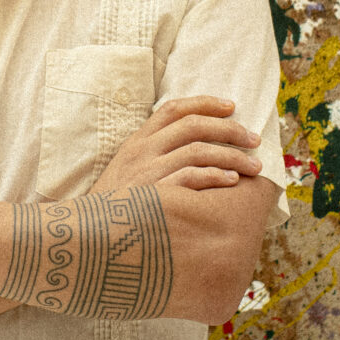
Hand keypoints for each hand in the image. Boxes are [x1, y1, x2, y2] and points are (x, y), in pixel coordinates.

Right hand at [92, 95, 262, 193]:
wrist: (85, 236)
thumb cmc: (114, 207)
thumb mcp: (126, 171)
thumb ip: (152, 155)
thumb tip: (191, 147)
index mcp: (136, 141)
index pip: (173, 109)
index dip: (205, 103)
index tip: (232, 106)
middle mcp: (142, 151)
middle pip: (192, 126)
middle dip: (229, 129)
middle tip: (254, 139)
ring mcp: (147, 172)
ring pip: (198, 151)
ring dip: (232, 156)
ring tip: (253, 166)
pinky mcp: (154, 195)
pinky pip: (191, 178)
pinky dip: (215, 176)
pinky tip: (232, 181)